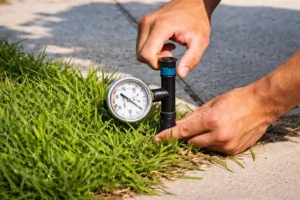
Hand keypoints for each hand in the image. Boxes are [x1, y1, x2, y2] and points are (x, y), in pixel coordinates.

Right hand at [136, 0, 218, 77]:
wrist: (193, 3)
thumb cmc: (197, 20)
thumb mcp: (200, 42)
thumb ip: (191, 59)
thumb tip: (181, 74)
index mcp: (160, 26)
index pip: (147, 55)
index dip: (157, 63)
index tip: (171, 58)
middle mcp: (148, 23)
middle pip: (141, 55)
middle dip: (155, 60)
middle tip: (171, 54)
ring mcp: (144, 22)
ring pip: (140, 51)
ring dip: (154, 55)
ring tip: (170, 48)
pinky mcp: (143, 24)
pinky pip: (142, 44)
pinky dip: (152, 49)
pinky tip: (165, 43)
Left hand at [155, 85, 276, 154]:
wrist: (261, 105)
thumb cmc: (237, 100)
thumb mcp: (212, 103)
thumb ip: (193, 116)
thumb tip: (178, 124)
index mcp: (212, 120)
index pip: (184, 131)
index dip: (169, 136)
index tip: (158, 139)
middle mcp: (219, 135)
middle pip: (192, 143)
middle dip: (186, 137)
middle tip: (188, 130)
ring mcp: (227, 145)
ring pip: (203, 147)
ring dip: (201, 139)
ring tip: (212, 126)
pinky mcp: (234, 151)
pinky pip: (215, 150)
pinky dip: (213, 142)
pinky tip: (220, 132)